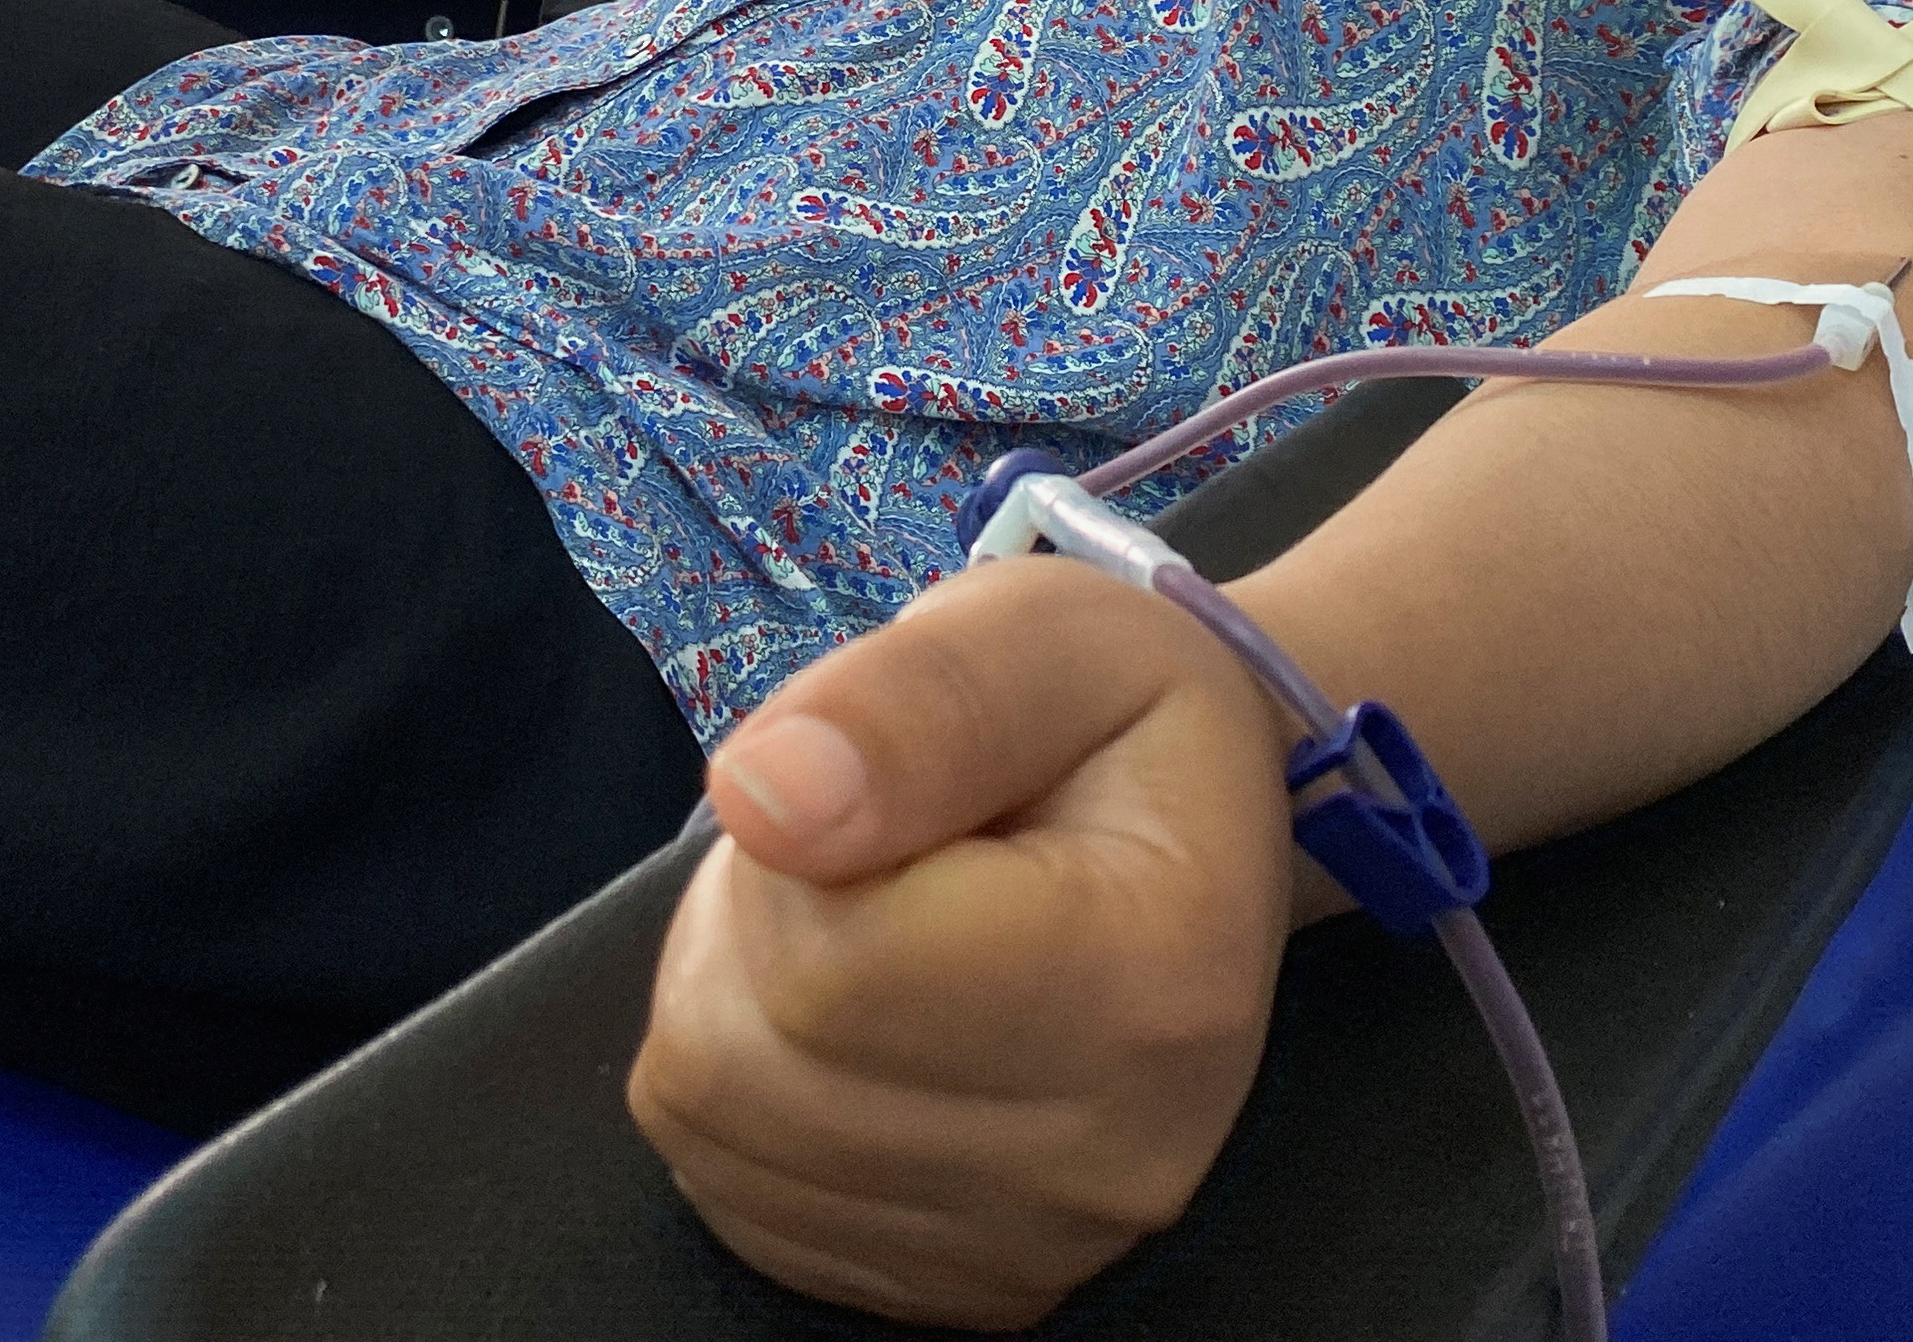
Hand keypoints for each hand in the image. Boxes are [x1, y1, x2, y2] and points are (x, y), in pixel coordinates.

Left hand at [628, 557, 1298, 1329]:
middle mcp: (1110, 1156)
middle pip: (757, 1053)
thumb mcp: (1043, 635)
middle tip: (861, 837)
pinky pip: (730, 1188)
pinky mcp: (958, 1286)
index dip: (797, 839)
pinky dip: (741, 1080)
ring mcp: (1033, 1245)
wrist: (1193, 838)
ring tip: (853, 912)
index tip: (886, 782)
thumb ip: (916, 699)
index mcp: (1157, 980)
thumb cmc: (1114, 715)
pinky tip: (839, 1010)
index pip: (833, 959)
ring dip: (732, 990)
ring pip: (719, 1122)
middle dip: (754, 911)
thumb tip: (760, 796)